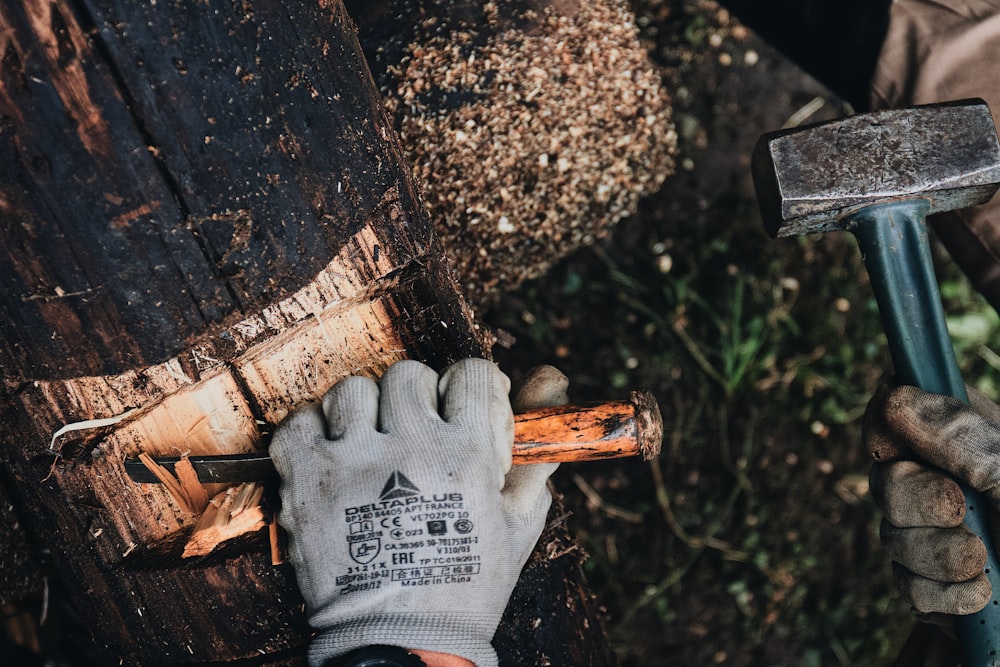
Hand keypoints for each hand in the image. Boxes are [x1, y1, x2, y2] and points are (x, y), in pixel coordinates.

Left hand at [269, 358, 562, 666]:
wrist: (402, 645)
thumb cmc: (467, 585)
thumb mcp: (519, 519)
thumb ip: (535, 445)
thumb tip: (553, 379)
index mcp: (467, 455)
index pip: (470, 374)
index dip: (471, 389)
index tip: (464, 413)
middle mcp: (409, 448)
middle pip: (409, 374)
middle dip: (419, 399)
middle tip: (418, 436)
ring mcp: (353, 461)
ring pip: (353, 390)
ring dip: (365, 413)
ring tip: (374, 449)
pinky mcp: (307, 480)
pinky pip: (300, 420)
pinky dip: (314, 431)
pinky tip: (337, 458)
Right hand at [863, 383, 999, 628]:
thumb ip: (962, 440)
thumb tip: (894, 400)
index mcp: (961, 437)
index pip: (895, 411)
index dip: (889, 428)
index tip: (911, 449)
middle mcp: (937, 480)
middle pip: (883, 479)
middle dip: (916, 499)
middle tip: (956, 508)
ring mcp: (931, 534)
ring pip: (892, 538)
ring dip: (939, 553)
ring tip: (984, 561)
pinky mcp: (933, 586)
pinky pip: (911, 587)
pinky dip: (947, 593)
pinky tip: (983, 592)